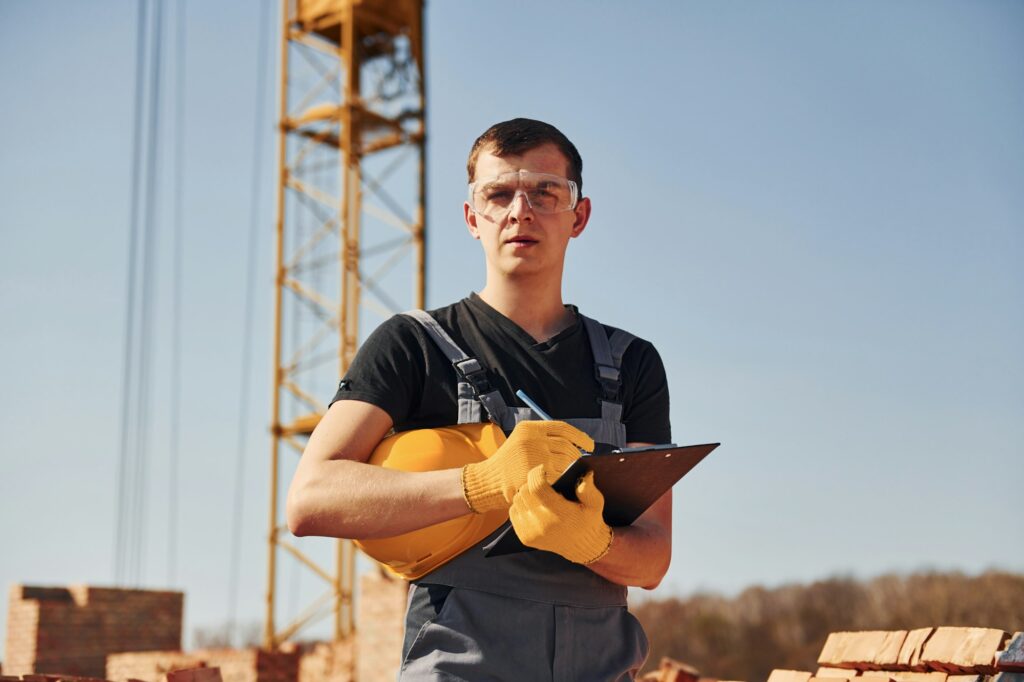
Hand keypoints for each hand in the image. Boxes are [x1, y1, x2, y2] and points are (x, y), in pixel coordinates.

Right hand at [461, 420, 592, 512]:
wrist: (487, 481)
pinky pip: (559, 476)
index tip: (590, 445)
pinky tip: (564, 484)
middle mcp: (531, 439)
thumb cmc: (509, 465)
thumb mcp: (521, 442)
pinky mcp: (534, 475)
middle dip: (576, 456)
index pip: (562, 428)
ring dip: (572, 469)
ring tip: (571, 474)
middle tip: (579, 464)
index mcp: (529, 428)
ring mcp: (533, 456)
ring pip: (566, 461)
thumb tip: (577, 444)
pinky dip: (565, 481)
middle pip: (567, 446)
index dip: (580, 436)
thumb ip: (543, 439)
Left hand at [509, 465, 612, 564]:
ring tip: (539, 496)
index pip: (537, 487)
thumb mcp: (595, 504)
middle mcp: (543, 524)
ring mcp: (532, 532)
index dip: (537, 474)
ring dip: (526, 495)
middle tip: (542, 485)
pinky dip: (521, 507)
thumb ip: (589, 490)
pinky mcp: (525, 538)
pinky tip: (534, 508)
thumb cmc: (588, 520)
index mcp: (560, 514)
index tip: (542, 469)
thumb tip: (585, 475)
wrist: (583, 547)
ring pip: (517, 500)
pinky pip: (513, 512)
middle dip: (532, 484)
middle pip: (524, 491)